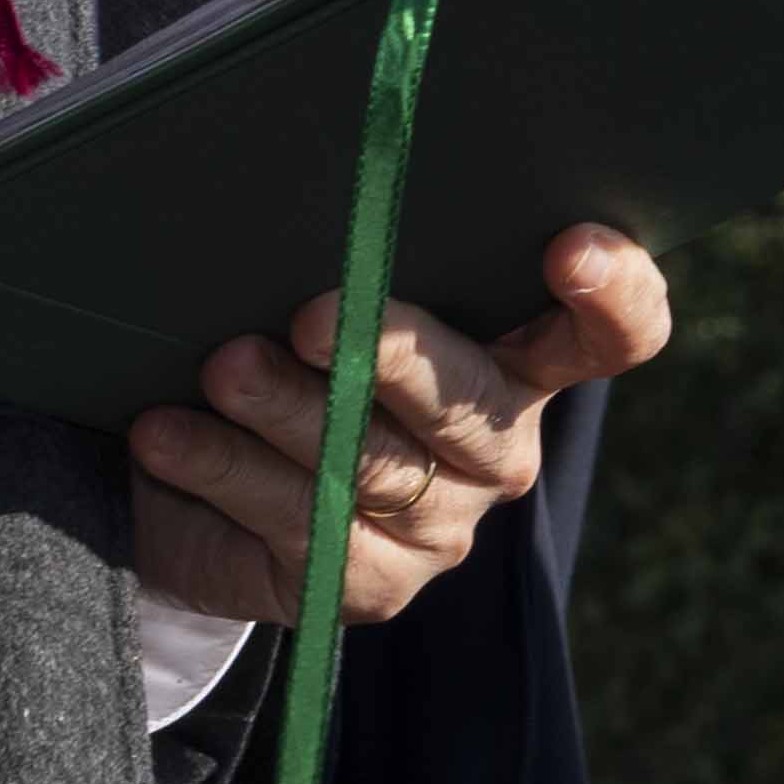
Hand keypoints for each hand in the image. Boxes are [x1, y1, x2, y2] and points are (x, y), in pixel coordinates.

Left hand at [125, 225, 670, 628]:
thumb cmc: (285, 344)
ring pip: (372, 468)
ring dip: (286, 411)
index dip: (614, 292)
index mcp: (522, 355)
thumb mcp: (329, 290)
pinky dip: (224, 470)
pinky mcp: (370, 584)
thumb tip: (307, 198)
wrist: (197, 470)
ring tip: (221, 368)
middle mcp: (498, 445)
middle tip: (313, 317)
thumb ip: (353, 255)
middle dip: (394, 354)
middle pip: (475, 404)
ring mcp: (441, 524)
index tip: (568, 247)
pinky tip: (166, 434)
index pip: (616, 333)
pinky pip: (302, 527)